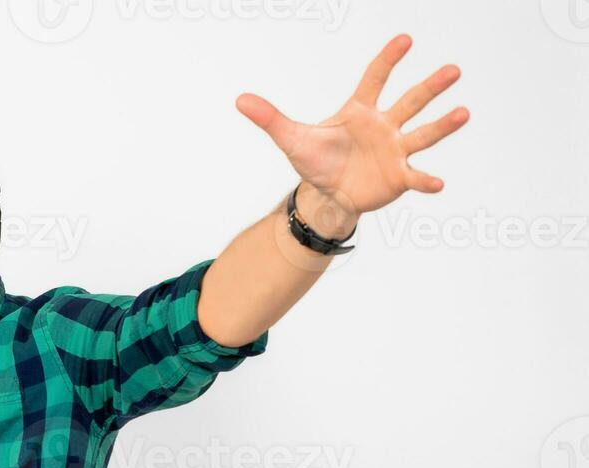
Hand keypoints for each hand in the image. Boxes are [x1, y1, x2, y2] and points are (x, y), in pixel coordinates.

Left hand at [236, 34, 468, 237]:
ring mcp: (395, 150)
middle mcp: (384, 125)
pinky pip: (415, 176)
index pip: (375, 79)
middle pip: (410, 101)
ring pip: (422, 134)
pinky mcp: (398, 177)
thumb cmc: (316, 160)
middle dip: (430, 87)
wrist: (327, 193)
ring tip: (463, 113)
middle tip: (453, 70)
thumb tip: (239, 100)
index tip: (405, 39)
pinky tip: (438, 183)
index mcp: (360, 111)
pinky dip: (426, 180)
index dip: (388, 60)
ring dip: (442, 126)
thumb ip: (270, 118)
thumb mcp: (291, 139)